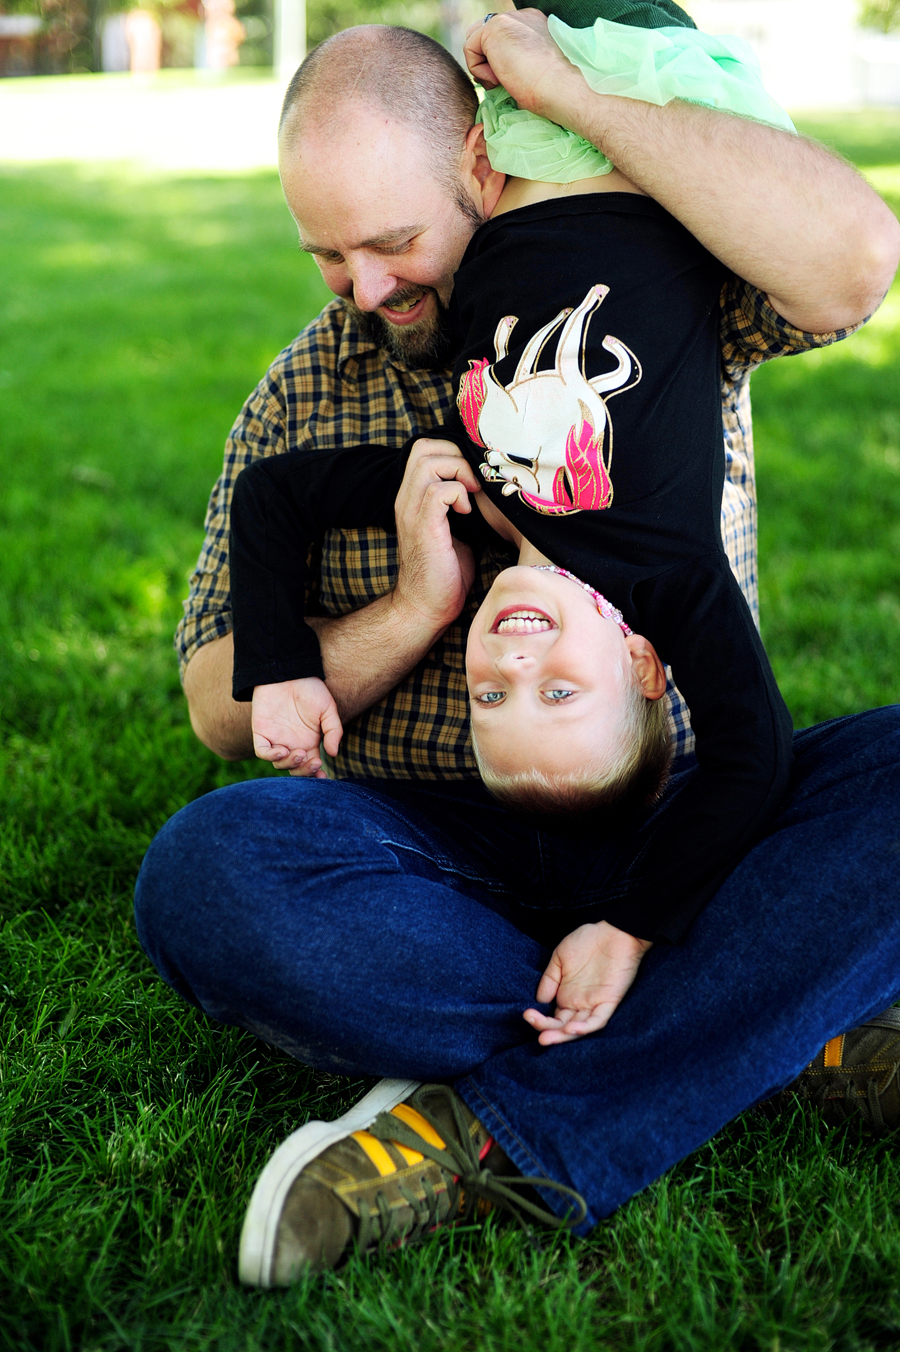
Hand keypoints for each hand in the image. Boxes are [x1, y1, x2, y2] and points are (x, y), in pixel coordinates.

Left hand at [251, 677, 342, 777]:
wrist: (289, 671)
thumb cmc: (310, 689)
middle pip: (295, 769)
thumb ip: (333, 731)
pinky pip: (263, 752)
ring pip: (279, 765)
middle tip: (314, 762)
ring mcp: (276, 740)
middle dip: (304, 771)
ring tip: (300, 753)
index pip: (310, 766)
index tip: (324, 778)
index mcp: (308, 742)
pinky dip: (272, 756)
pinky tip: (283, 750)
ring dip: (290, 764)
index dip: (316, 775)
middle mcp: (292, 744)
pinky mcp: (261, 733)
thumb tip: (333, 754)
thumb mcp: (328, 709)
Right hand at [393, 439, 479, 633]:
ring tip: (472, 495)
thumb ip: (461, 503)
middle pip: (424, 447)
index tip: (473, 475)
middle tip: (474, 481)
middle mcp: (406, 499)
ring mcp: (411, 511)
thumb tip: (489, 485)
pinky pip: (439, 491)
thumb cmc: (446, 572)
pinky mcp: (422, 526)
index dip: (452, 451)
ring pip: (430, 462)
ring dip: (460, 472)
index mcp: (412, 497)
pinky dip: (459, 495)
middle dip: (457, 455)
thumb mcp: (455, 529)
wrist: (426, 607)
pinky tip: (466, 514)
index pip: (423, 449)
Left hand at [464, 10, 580, 119]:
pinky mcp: (494, 28)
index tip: (510, 81)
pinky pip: (469, 49)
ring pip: (474, 41)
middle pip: (484, 36)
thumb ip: (517, 64)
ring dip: (483, 66)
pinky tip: (501, 78)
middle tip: (503, 82)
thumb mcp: (534, 73)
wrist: (565, 89)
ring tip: (504, 81)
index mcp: (535, 26)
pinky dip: (479, 70)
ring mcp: (508, 19)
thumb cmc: (555, 93)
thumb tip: (495, 78)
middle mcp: (522, 17)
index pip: (503, 38)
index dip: (498, 61)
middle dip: (486, 61)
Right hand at [523, 920, 651, 1044]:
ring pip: (578, 1028)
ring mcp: (594, 1004)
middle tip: (536, 1031)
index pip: (553, 1017)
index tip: (526, 1014)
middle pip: (563, 1026)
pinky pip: (598, 1020)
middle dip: (548, 1031)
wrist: (614, 931)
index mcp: (567, 996)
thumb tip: (539, 1001)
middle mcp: (580, 1004)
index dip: (540, 1020)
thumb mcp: (560, 957)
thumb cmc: (587, 940)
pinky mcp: (609, 1001)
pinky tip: (571, 1029)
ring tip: (547, 1038)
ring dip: (563, 1035)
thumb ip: (549, 979)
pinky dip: (585, 1027)